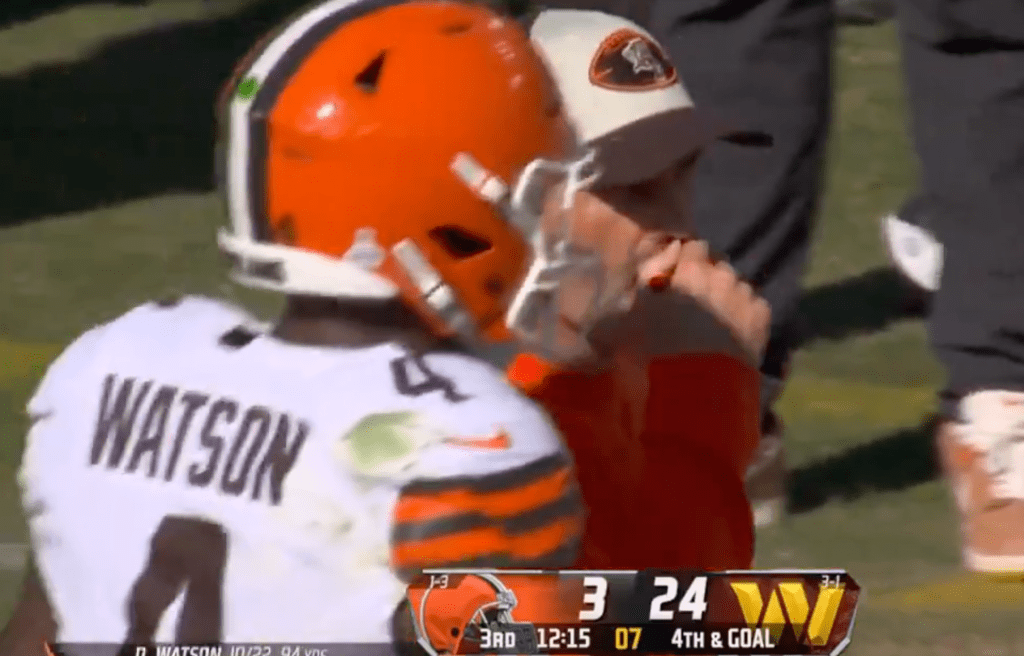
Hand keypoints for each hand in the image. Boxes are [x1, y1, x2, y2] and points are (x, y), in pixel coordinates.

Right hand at [633, 239, 770, 364]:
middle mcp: (719, 274)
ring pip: (736, 285)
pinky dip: (745, 313)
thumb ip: (640, 288)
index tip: (677, 278)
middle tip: (693, 304)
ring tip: (715, 321)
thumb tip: (647, 273)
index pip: (692, 247)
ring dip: (727, 296)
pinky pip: (753, 304)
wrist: (697, 387)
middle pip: (716, 266)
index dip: (685, 261)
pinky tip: (733, 332)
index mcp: (687, 270)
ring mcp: (743, 293)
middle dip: (707, 279)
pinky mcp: (762, 315)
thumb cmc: (654, 351)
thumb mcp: (628, 316)